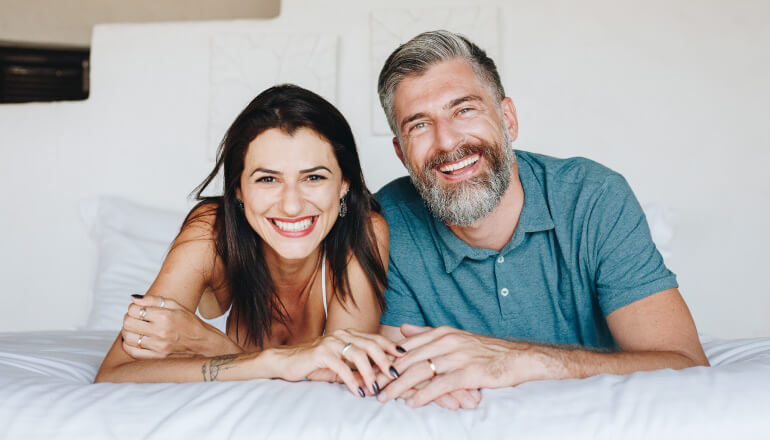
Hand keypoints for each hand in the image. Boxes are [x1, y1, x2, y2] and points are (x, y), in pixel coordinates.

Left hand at [121, 295, 239, 358]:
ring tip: (136, 328)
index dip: (132, 307)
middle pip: (128, 323)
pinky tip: (136, 340)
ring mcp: (158, 347)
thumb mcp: (175, 305)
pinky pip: (133, 352)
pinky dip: (129, 345)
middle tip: (135, 318)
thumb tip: (134, 299)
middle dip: (128, 318)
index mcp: (165, 316)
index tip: (138, 309)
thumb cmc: (189, 322)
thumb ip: (153, 300)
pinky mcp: (157, 357)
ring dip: (128, 331)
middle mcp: (160, 332)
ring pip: (128, 338)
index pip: (134, 310)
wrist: (202, 342)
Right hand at [270, 329, 403, 397]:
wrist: (287, 361)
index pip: (374, 338)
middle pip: (371, 344)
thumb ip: (356, 368)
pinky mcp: (321, 353)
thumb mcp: (339, 364)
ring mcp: (331, 342)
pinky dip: (352, 381)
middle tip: (394, 375)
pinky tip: (358, 392)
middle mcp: (342, 335)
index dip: (390, 346)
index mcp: (348, 334)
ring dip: (369, 374)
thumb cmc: (315, 363)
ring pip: (358, 355)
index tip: (404, 356)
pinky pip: (341, 368)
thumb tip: (377, 378)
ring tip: (375, 388)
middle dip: (385, 360)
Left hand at [378, 324, 535, 406]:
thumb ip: (427, 334)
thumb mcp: (455, 336)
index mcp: (442, 332)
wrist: (518, 358)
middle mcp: (447, 341)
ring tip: (384, 396)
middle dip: (387, 374)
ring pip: (420, 372)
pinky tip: (412, 402)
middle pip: (409, 359)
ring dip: (399, 386)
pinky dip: (424, 395)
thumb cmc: (485, 351)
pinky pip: (440, 385)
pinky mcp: (469, 373)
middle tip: (369, 386)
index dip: (386, 359)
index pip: (406, 346)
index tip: (371, 370)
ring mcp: (458, 356)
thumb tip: (403, 328)